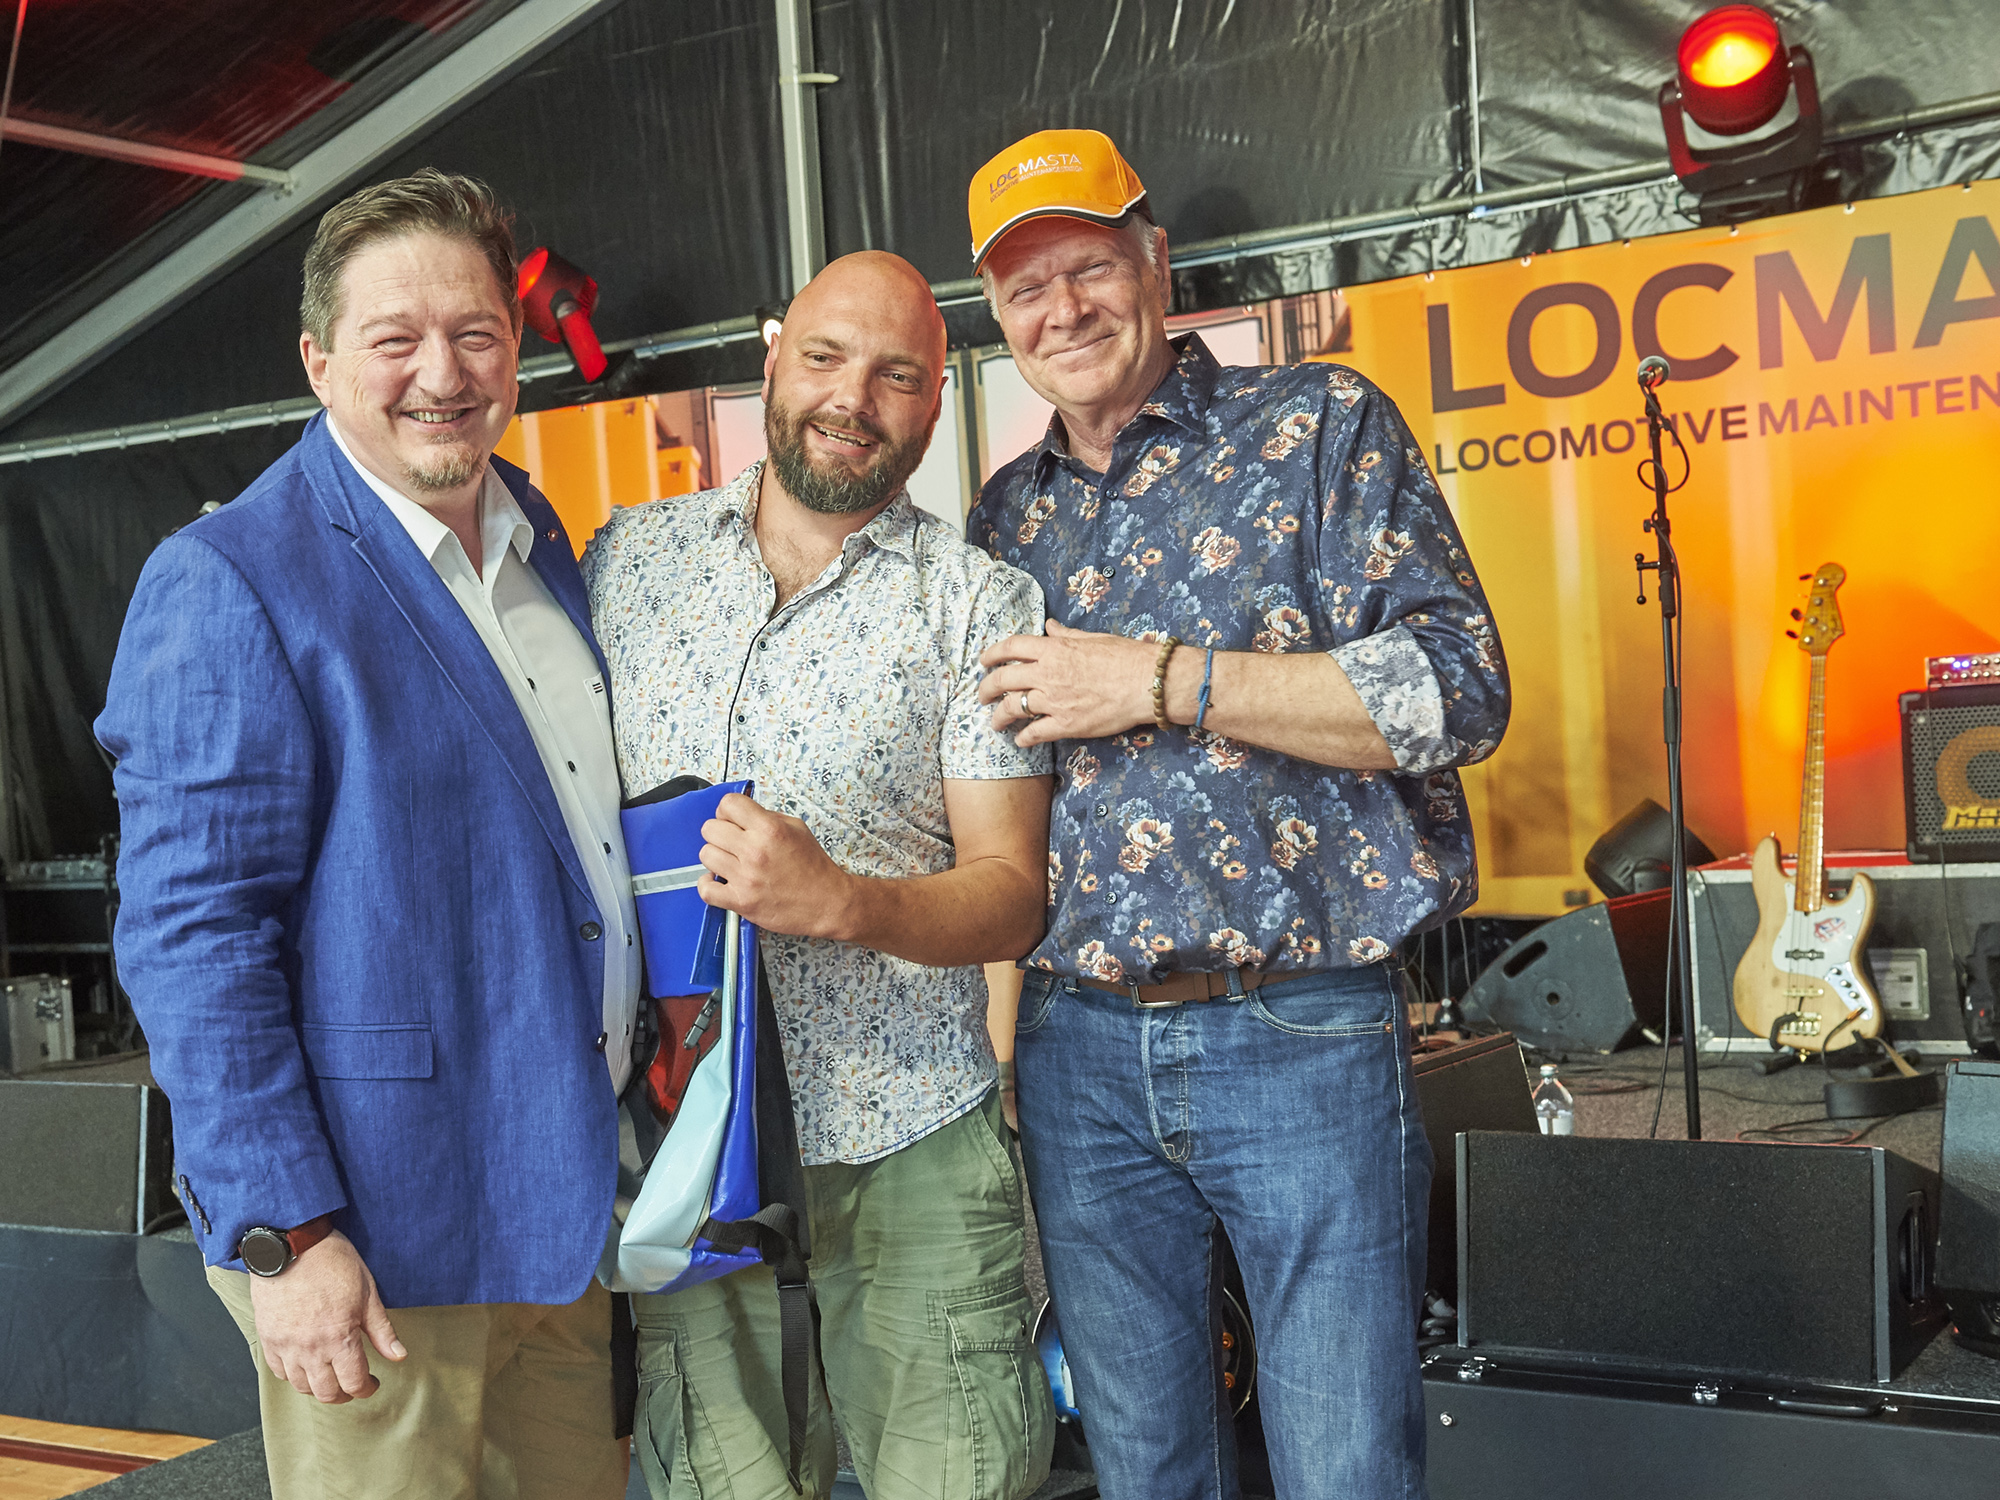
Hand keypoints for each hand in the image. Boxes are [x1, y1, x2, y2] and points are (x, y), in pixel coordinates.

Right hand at [247, 1227, 404, 1402]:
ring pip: (301, 1386)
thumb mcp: (367, 1292)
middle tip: (353, 1384)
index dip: (367, 1388)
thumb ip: (382, 1329)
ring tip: (331, 1376)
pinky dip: (293, 1375)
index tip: (372, 1383)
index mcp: (339, 1338)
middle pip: (327, 1393)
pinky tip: (305, 1365)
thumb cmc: (332, 1263)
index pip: (354, 1383)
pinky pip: (279, 1372)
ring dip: (319, 1388)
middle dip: (344, 1394)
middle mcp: (310, 1349)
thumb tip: (399, 1356)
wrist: (291, 1245)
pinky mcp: (268, 1339)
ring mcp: (285, 1346)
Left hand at [697, 792, 856, 939]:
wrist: (828, 902)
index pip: (728, 804)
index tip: (733, 819)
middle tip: (732, 842)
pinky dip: (708, 884)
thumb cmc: (814, 868)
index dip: (728, 810)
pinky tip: (720, 881)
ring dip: (716, 857)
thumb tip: (743, 815)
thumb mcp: (797, 828)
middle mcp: (755, 851)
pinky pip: (706, 889)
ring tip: (730, 862)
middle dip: (720, 832)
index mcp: (769, 829)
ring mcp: (746, 877)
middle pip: (710, 828)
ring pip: (705, 854)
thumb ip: (767, 818)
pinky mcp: (741, 902)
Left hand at [978, 620, 1165, 747]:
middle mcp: (1048, 673)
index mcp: (1054, 649)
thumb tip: (1050, 627)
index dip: (992, 653)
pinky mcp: (1066, 725)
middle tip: (983, 696)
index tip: (984, 661)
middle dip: (987, 688)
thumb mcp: (1093, 638)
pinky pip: (1035, 733)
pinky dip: (1023, 738)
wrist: (1147, 682)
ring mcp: (1055, 701)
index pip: (1012, 647)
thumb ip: (1067, 634)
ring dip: (999, 717)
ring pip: (1014, 708)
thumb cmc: (1126, 657)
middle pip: (1004, 679)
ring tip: (995, 723)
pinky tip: (1020, 741)